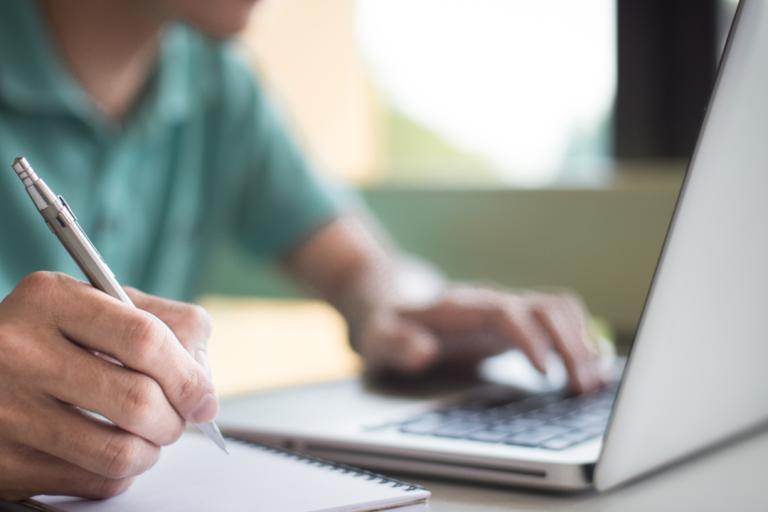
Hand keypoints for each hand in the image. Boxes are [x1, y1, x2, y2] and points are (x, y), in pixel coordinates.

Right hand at [0, 272, 217, 500]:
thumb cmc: (58, 337)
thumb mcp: (102, 306)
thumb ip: (165, 324)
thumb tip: (202, 383)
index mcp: (51, 299)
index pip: (145, 339)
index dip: (188, 376)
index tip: (204, 399)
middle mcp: (19, 350)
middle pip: (137, 399)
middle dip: (175, 420)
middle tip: (178, 420)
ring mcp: (5, 410)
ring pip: (118, 452)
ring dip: (150, 452)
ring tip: (148, 438)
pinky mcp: (2, 462)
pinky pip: (92, 482)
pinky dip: (119, 474)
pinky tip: (110, 452)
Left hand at [355, 287, 603, 392]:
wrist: (393, 302)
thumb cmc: (387, 325)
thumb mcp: (377, 337)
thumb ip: (396, 343)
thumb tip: (423, 350)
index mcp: (461, 307)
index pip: (505, 312)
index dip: (530, 338)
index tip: (546, 372)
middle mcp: (491, 302)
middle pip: (543, 308)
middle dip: (569, 344)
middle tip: (583, 387)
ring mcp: (507, 310)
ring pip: (558, 311)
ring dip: (581, 343)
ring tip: (593, 384)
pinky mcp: (517, 323)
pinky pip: (559, 321)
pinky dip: (580, 340)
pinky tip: (593, 370)